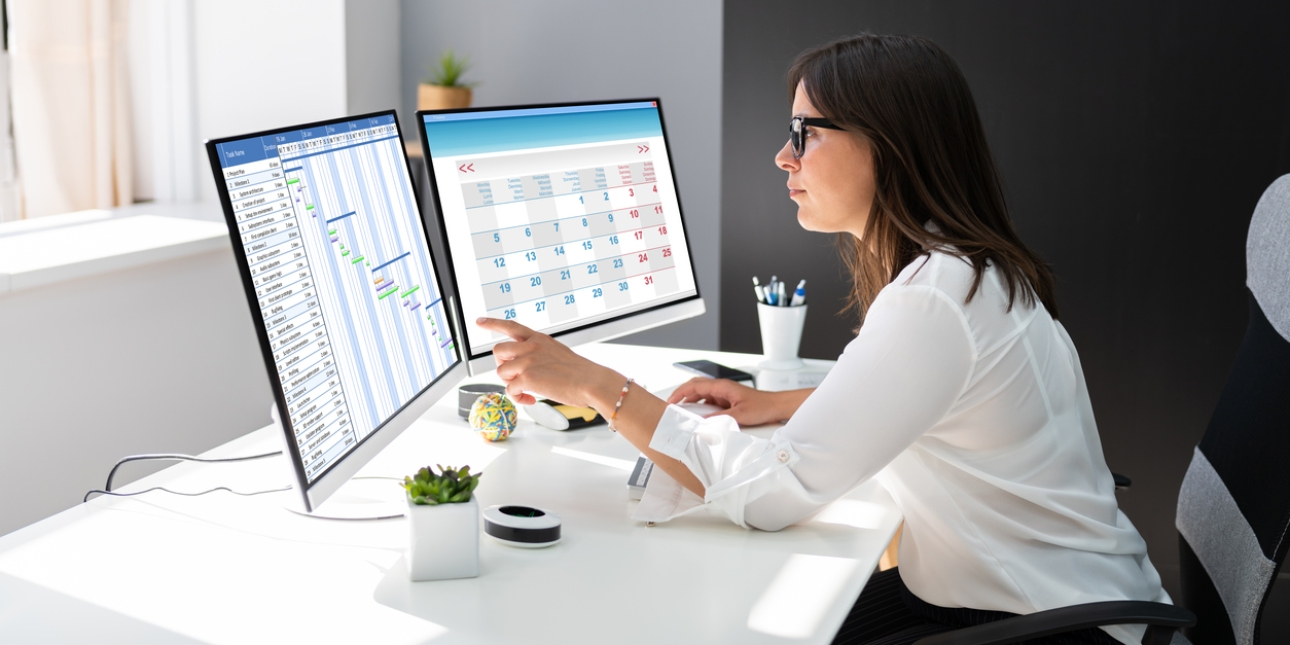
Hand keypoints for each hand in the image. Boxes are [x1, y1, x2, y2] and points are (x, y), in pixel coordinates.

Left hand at [477, 317, 619, 407]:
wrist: (592, 381)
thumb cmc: (581, 373)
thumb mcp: (559, 354)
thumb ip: (540, 355)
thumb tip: (527, 369)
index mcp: (539, 339)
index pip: (511, 326)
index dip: (493, 323)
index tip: (479, 322)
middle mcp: (531, 346)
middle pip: (498, 350)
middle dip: (503, 365)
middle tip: (516, 377)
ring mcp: (528, 360)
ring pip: (501, 371)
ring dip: (511, 383)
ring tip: (526, 390)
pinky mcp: (527, 377)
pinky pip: (510, 389)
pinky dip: (518, 397)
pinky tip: (531, 399)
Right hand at [666, 377, 791, 426]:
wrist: (776, 406)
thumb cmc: (763, 406)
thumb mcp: (740, 414)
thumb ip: (721, 418)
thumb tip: (704, 422)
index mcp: (722, 387)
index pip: (695, 385)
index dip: (680, 392)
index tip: (671, 400)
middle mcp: (721, 389)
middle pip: (695, 387)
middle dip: (681, 395)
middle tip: (671, 405)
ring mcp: (724, 395)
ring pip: (701, 395)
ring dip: (691, 402)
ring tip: (682, 413)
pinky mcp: (727, 402)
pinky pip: (709, 403)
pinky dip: (701, 408)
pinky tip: (699, 417)